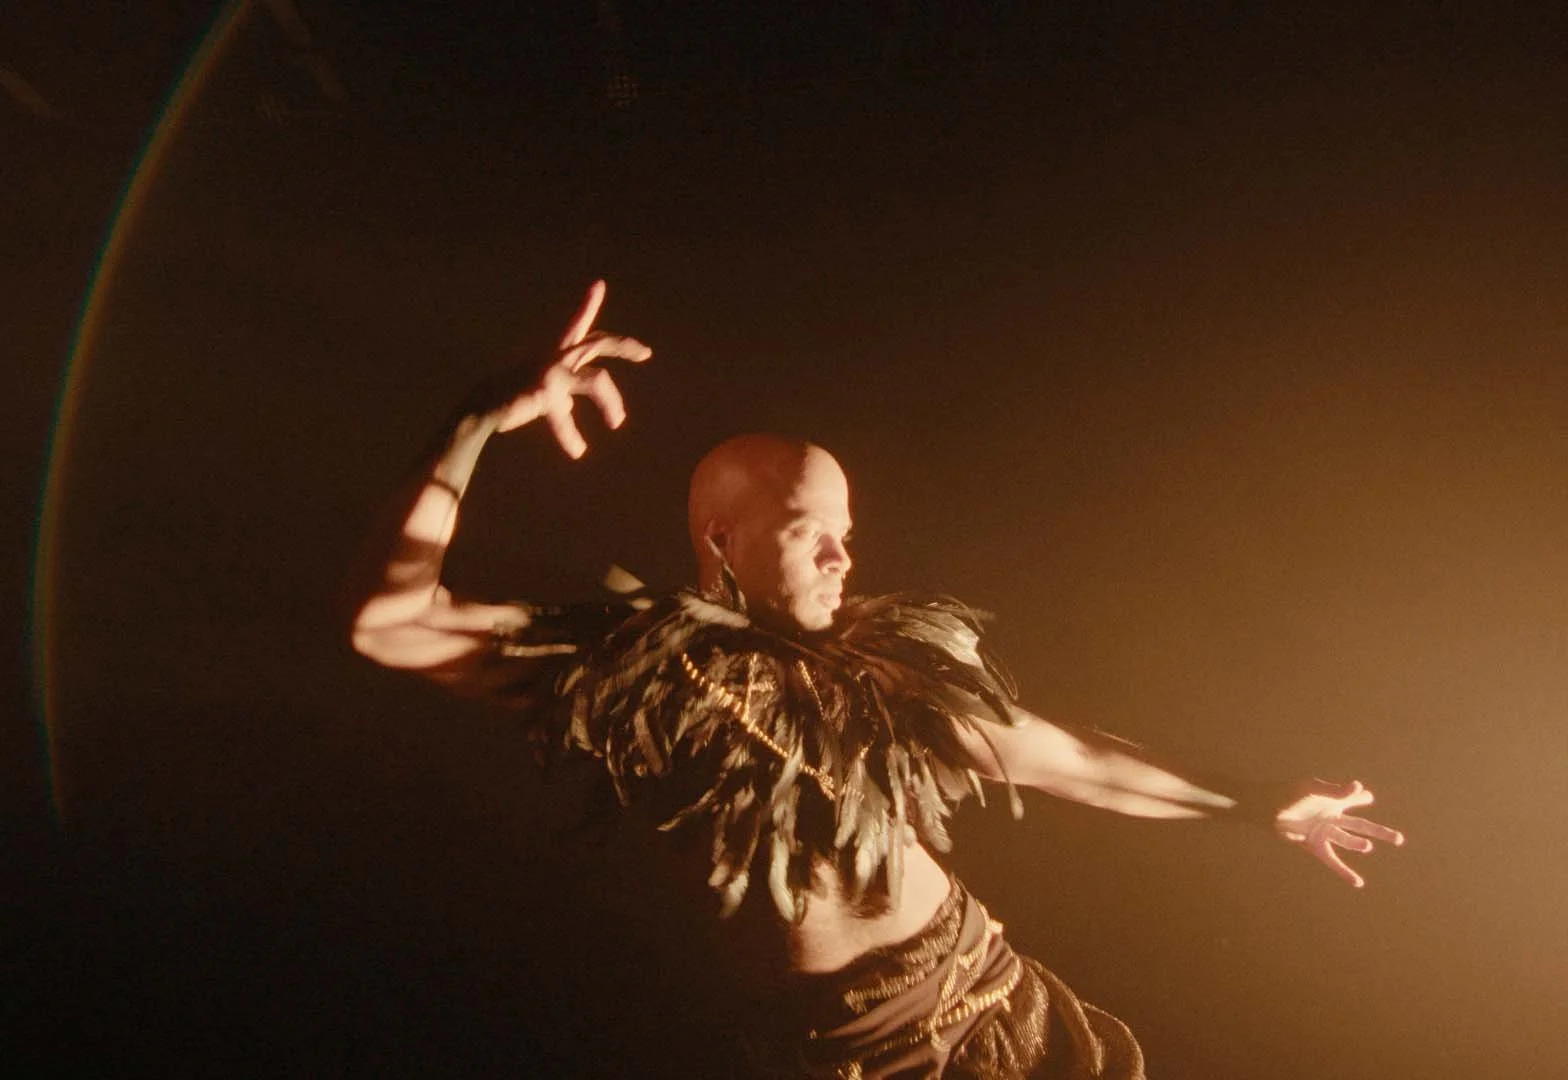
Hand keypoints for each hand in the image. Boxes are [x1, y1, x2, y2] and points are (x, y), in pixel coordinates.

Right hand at [494, 280, 652, 455]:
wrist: (485, 404)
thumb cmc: (515, 398)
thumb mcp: (545, 395)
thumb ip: (563, 395)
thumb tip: (572, 406)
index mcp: (556, 356)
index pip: (577, 327)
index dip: (588, 306)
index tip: (598, 285)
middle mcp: (557, 359)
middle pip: (597, 344)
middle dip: (623, 346)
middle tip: (645, 353)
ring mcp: (553, 373)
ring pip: (598, 379)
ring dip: (611, 402)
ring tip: (617, 422)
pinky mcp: (547, 392)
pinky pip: (566, 418)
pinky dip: (571, 437)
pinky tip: (577, 451)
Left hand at [1274, 779, 1404, 887]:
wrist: (1264, 808)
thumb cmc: (1287, 794)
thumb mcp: (1312, 789)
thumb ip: (1336, 791)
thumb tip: (1360, 787)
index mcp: (1332, 801)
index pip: (1352, 798)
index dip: (1360, 796)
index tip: (1367, 796)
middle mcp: (1331, 817)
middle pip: (1360, 825)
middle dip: (1379, 832)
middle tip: (1399, 839)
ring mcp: (1323, 832)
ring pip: (1347, 841)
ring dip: (1357, 844)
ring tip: (1367, 846)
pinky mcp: (1313, 845)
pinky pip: (1332, 860)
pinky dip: (1343, 871)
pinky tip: (1357, 882)